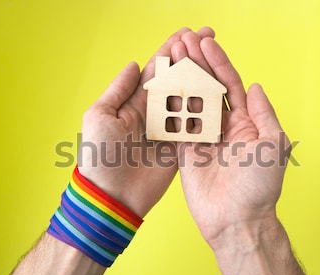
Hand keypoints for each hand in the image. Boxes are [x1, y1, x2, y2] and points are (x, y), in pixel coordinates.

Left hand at [78, 27, 215, 216]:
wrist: (112, 196)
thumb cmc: (99, 156)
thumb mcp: (99, 116)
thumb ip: (118, 89)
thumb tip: (134, 64)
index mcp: (135, 102)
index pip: (157, 69)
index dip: (171, 50)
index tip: (188, 32)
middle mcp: (155, 112)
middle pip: (177, 79)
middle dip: (192, 58)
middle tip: (209, 38)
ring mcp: (169, 129)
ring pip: (189, 99)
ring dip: (202, 78)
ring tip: (218, 58)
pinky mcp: (180, 146)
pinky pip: (195, 125)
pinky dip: (206, 109)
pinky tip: (219, 92)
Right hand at [172, 33, 288, 248]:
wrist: (236, 220)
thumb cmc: (260, 187)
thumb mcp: (272, 145)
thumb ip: (263, 114)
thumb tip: (255, 86)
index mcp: (245, 122)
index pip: (231, 85)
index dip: (219, 64)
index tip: (206, 44)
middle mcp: (223, 127)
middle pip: (208, 89)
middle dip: (196, 65)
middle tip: (183, 43)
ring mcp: (203, 138)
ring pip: (190, 102)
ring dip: (181, 79)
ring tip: (170, 57)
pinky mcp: (185, 151)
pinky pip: (176, 125)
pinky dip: (169, 105)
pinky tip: (161, 85)